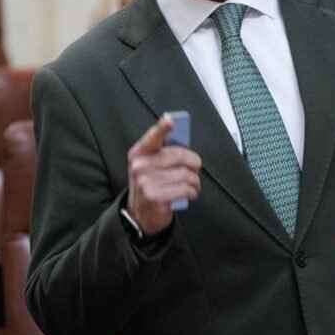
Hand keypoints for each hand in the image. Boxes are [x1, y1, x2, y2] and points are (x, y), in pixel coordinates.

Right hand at [127, 115, 201, 234]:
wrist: (140, 214)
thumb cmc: (150, 184)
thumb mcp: (149, 165)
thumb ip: (163, 152)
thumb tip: (184, 143)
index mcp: (139, 153)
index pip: (152, 137)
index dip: (162, 128)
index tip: (171, 120)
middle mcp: (140, 166)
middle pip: (179, 155)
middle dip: (194, 163)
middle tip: (195, 168)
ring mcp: (146, 182)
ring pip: (186, 174)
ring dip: (194, 181)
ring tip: (192, 184)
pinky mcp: (156, 197)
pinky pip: (185, 189)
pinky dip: (192, 192)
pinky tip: (188, 193)